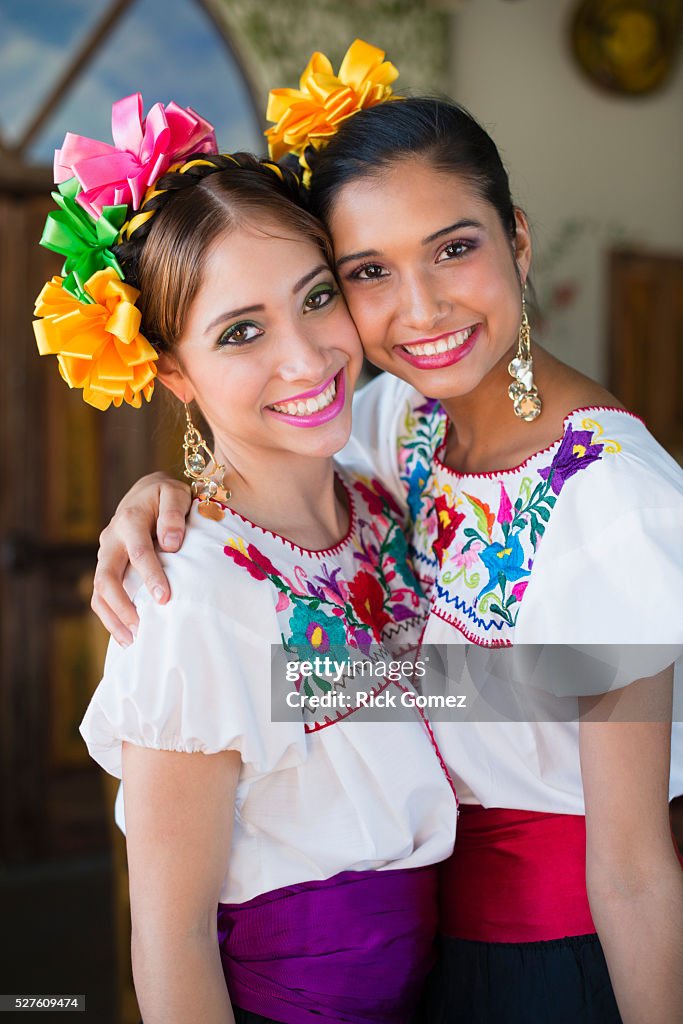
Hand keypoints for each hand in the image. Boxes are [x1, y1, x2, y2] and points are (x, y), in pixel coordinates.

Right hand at [91, 472, 191, 644]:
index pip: (139, 551)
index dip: (151, 576)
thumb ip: (173, 513)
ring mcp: (105, 554)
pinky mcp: (106, 567)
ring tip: (133, 640)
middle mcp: (111, 538)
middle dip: (123, 604)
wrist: (147, 494)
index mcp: (129, 519)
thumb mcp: (176, 493)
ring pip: (98, 591)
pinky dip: (109, 617)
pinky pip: (100, 596)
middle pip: (106, 576)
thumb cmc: (167, 496)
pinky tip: (126, 636)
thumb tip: (171, 543)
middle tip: (142, 627)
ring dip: (113, 617)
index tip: (164, 598)